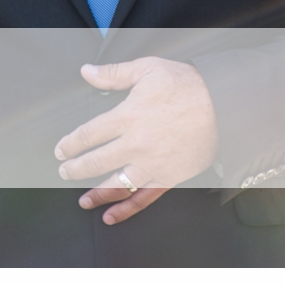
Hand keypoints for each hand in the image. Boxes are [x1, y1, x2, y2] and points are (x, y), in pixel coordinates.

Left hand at [55, 57, 218, 225]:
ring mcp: (152, 163)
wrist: (223, 104)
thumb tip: (87, 71)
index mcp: (127, 117)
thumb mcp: (147, 69)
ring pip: (116, 184)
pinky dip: (126, 209)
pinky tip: (111, 216)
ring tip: (82, 201)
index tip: (61, 149)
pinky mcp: (169, 176)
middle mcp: (136, 144)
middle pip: (96, 162)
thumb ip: (113, 74)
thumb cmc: (186, 84)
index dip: (71, 144)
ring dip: (96, 194)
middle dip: (76, 169)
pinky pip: (144, 197)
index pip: (89, 135)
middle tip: (65, 171)